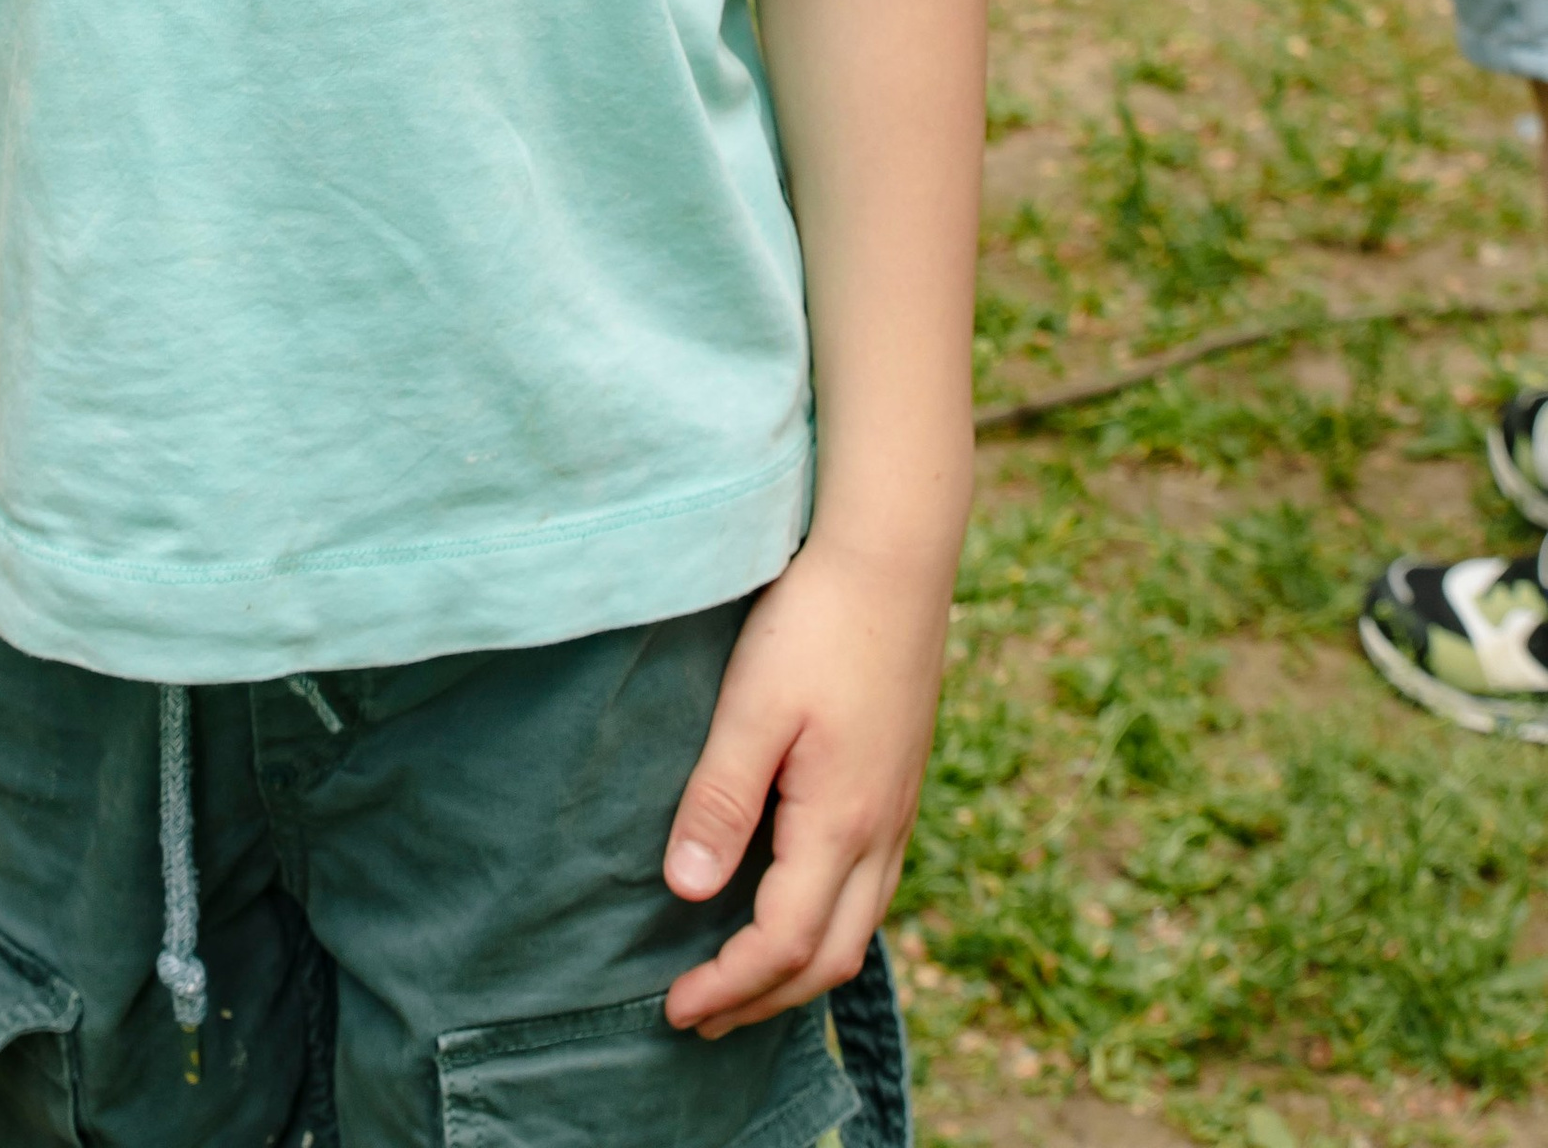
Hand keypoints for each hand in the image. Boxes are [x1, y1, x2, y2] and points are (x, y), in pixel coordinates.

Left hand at [663, 534, 950, 1036]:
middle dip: (765, 1000)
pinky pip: (872, 886)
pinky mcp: (899, 781)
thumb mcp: (752, 708)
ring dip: (801, 968)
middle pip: (831, 957)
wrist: (894, 555)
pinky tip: (797, 902)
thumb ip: (719, 801)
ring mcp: (898, 808)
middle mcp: (881, 831)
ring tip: (743, 980)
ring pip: (861, 926)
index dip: (728, 986)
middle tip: (702, 1018)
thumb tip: (684, 893)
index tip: (674, 1009)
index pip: (782, 943)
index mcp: (840, 823)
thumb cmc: (815, 621)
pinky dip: (830, 923)